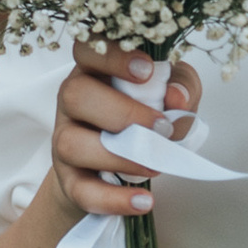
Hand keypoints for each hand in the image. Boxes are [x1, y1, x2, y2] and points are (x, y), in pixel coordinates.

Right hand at [49, 43, 200, 228]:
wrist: (116, 171)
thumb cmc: (145, 121)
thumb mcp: (172, 96)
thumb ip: (181, 86)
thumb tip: (178, 97)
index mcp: (95, 70)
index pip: (86, 47)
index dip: (112, 55)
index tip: (147, 70)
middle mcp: (72, 101)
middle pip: (74, 94)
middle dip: (122, 112)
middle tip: (162, 128)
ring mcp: (65, 140)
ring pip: (71, 143)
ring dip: (118, 155)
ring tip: (156, 164)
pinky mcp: (69, 180)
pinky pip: (82, 190)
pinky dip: (114, 198)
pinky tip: (145, 201)